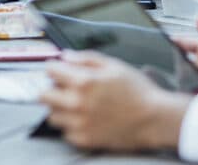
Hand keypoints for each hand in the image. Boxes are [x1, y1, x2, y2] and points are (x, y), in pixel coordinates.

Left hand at [41, 51, 190, 151]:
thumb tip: (65, 56)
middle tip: (64, 88)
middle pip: (43, 95)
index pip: (50, 71)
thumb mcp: (114, 65)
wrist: (153, 118)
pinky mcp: (84, 140)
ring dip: (60, 108)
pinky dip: (71, 125)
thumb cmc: (136, 90)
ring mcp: (79, 124)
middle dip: (52, 88)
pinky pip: (65, 132)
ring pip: (52, 115)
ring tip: (76, 105)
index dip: (55, 68)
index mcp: (84, 81)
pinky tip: (85, 118)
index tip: (59, 70)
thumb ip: (86, 58)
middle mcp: (77, 103)